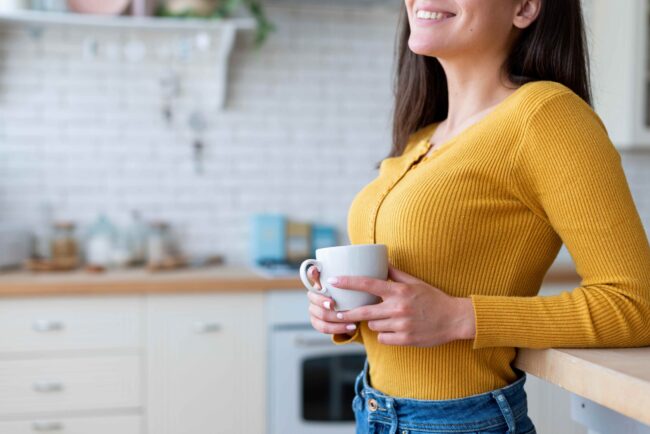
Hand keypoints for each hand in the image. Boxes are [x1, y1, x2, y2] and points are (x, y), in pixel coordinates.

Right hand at [305, 265, 358, 335]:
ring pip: (319, 314)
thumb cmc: (353, 295)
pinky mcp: (317, 322)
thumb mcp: (356, 285)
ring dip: (333, 317)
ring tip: (350, 319)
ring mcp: (314, 309)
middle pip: (312, 297)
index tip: (316, 271)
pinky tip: (351, 328)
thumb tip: (371, 263)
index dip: (312, 272)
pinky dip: (337, 329)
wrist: (351, 312)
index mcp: (321, 282)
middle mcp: (314, 294)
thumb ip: (358, 276)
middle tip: (333, 304)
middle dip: (321, 301)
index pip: (311, 274)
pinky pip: (323, 327)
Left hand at [328, 263, 475, 346]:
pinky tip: (393, 330)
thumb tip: (380, 260)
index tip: (333, 281)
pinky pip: (383, 338)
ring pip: (373, 326)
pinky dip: (384, 335)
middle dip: (348, 313)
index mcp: (399, 291)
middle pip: (363, 312)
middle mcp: (398, 308)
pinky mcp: (406, 340)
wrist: (454, 319)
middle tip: (337, 312)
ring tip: (385, 319)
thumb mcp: (414, 282)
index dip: (348, 282)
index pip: (368, 284)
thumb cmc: (433, 298)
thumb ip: (395, 273)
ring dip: (374, 323)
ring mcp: (401, 325)